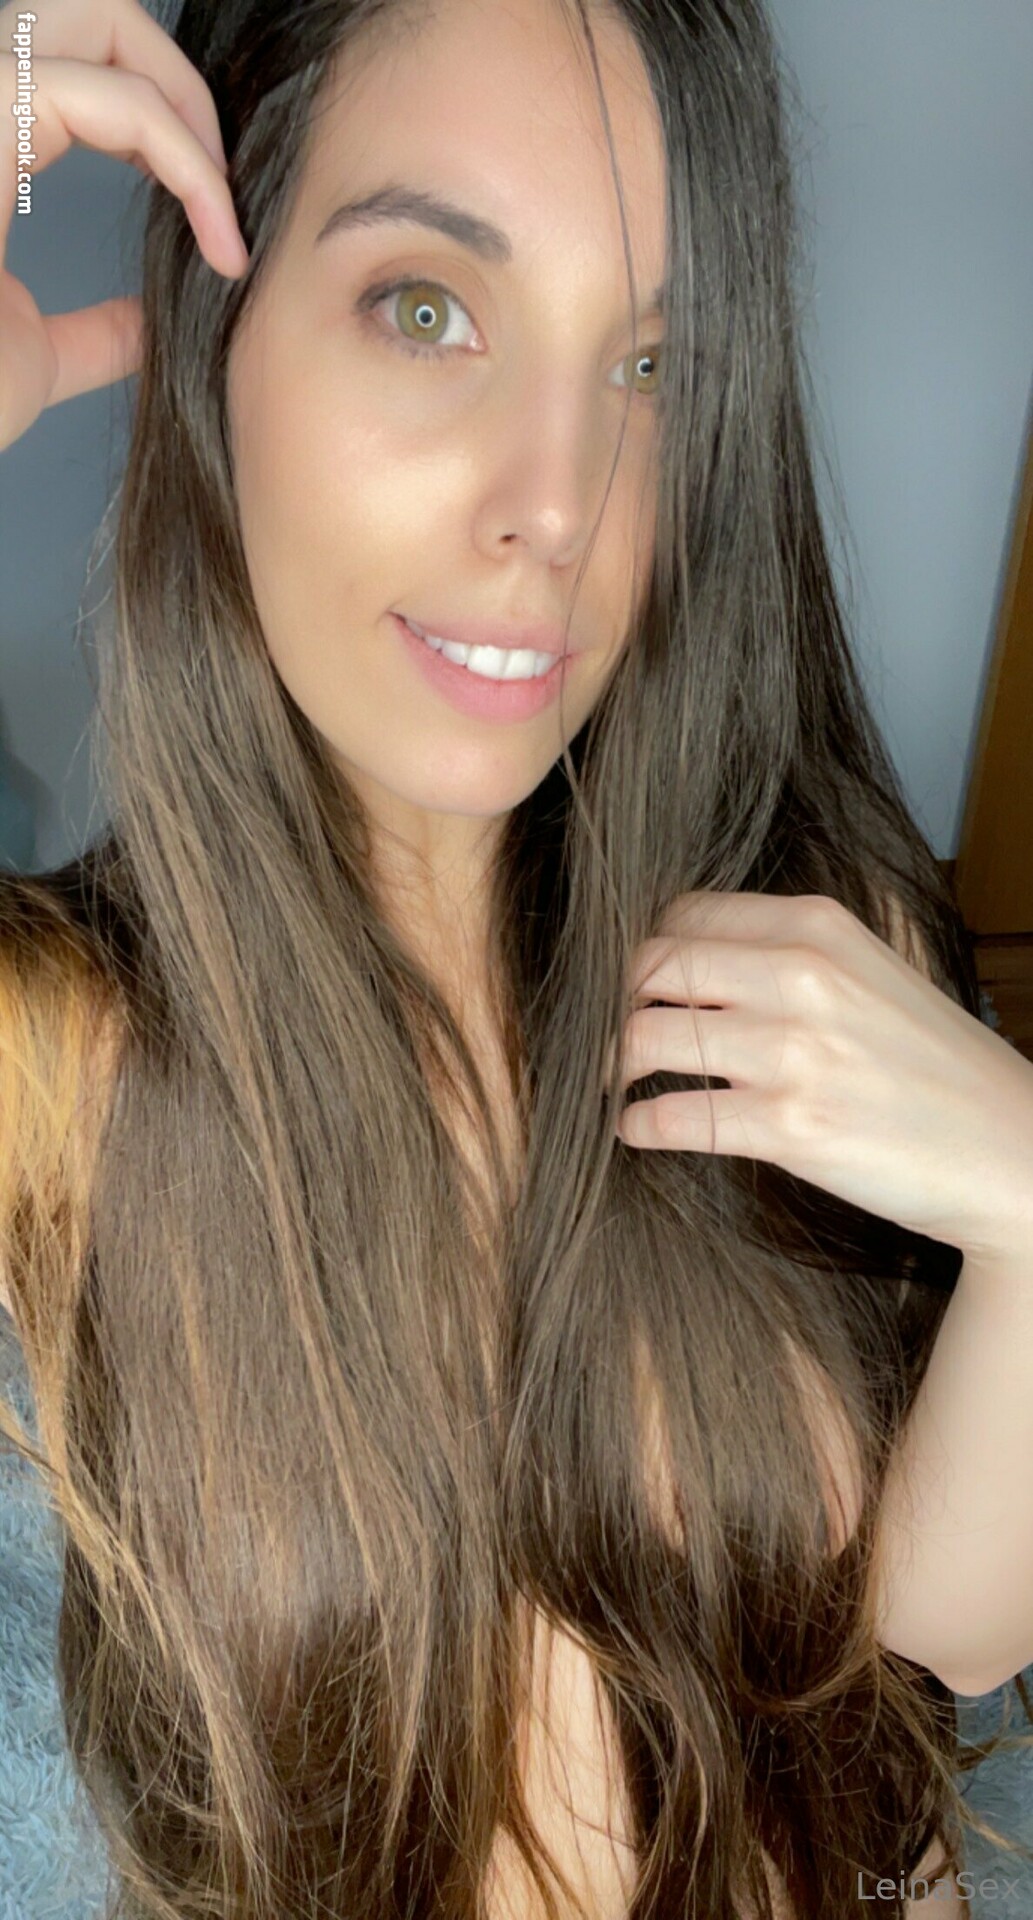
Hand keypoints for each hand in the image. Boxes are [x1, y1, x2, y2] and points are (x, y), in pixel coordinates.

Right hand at [0, 0, 248, 452]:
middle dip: (178, 86)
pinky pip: (109, 96)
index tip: (219, 228)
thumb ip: (97, 331)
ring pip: (102, 20)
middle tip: (223, 191)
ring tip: (220, 203)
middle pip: (91, 15)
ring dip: (184, 105)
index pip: (82, 77)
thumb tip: (149, 324)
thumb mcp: (39, 358)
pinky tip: (212, 223)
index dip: (164, 129)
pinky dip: (180, 153)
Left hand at [610, 890, 1032, 1266]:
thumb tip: (689, 958)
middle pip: (648, 969)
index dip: (641, 953)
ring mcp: (794, 1052)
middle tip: (608, 1035)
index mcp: (817, 926)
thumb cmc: (931, 1065)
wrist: (1007, 1149)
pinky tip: (637, 1130)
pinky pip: (672, 1119)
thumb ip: (788, 954)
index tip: (630, 986)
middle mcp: (801, 976)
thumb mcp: (869, 972)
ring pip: (643, 1039)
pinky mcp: (790, 1127)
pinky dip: (637, 1126)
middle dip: (612, 1005)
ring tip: (615, 1084)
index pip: (682, 915)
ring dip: (611, 1067)